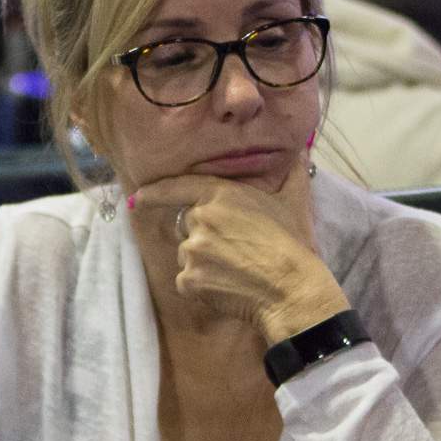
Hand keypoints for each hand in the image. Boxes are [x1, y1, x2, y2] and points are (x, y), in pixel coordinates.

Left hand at [130, 172, 348, 342]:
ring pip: (187, 256)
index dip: (154, 192)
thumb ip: (292, 173)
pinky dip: (202, 287)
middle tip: (235, 251)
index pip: (177, 187)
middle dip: (203, 237)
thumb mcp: (293, 202)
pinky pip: (187, 282)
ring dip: (203, 264)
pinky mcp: (189, 279)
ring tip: (236, 271)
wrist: (290, 289)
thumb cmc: (292, 245)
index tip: (138, 197)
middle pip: (186, 226)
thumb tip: (301, 150)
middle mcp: (200, 218)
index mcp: (220, 195)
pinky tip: (227, 288)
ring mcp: (192, 250)